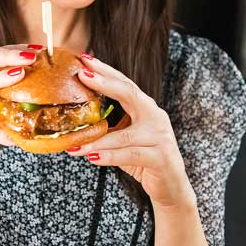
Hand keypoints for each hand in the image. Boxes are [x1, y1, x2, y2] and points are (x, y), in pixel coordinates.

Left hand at [66, 54, 196, 208]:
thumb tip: (74, 118)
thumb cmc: (144, 159)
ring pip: (125, 134)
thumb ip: (108, 126)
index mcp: (146, 108)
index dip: (106, 71)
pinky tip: (91, 158)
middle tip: (82, 74)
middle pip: (130, 93)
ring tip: (74, 144)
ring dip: (97, 139)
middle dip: (105, 82)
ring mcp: (160, 137)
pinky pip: (131, 155)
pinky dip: (109, 157)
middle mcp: (156, 117)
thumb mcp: (125, 138)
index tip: (84, 59)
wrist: (172, 186)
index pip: (124, 84)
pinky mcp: (160, 158)